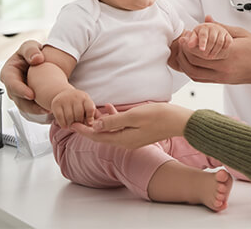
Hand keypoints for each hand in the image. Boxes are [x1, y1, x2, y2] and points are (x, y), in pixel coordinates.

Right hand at [0, 40, 49, 114]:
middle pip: (17, 98)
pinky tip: (51, 109)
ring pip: (25, 106)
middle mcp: (12, 85)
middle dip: (29, 105)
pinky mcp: (28, 99)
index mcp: (9, 72)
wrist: (40, 59)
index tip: (31, 95)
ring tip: (49, 110)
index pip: (11, 83)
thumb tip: (36, 58)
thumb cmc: (31, 52)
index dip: (20, 90)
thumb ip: (31, 50)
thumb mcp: (30, 46)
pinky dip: (40, 109)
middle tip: (43, 107)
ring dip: (36, 110)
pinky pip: (32, 107)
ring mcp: (20, 93)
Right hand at [51, 88, 95, 127]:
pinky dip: (63, 124)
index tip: (89, 123)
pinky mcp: (56, 104)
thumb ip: (90, 113)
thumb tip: (90, 124)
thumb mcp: (86, 104)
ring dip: (71, 124)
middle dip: (79, 122)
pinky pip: (60, 117)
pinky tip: (65, 126)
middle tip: (78, 126)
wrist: (64, 94)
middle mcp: (76, 97)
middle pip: (79, 114)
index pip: (90, 108)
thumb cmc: (78, 103)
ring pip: (69, 117)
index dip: (90, 117)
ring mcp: (65, 99)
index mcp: (85, 98)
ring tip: (72, 127)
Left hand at [72, 103, 193, 148]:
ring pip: (110, 131)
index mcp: (123, 139)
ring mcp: (133, 138)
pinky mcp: (139, 133)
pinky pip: (120, 128)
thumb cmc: (160, 116)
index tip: (70, 123)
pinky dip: (113, 119)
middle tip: (76, 116)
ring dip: (100, 122)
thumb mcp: (134, 116)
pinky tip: (110, 109)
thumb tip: (96, 125)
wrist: (180, 122)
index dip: (83, 129)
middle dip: (88, 126)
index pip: (97, 136)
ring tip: (91, 111)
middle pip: (101, 135)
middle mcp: (126, 142)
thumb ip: (114, 121)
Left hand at [168, 16, 250, 85]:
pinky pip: (200, 78)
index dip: (189, 44)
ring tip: (182, 51)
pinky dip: (191, 70)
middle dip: (184, 51)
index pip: (202, 51)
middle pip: (194, 62)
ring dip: (184, 63)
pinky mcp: (221, 81)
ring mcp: (222, 76)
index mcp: (230, 53)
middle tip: (181, 41)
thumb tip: (207, 20)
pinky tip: (189, 61)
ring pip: (194, 73)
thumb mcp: (242, 33)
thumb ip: (222, 27)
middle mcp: (224, 67)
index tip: (186, 35)